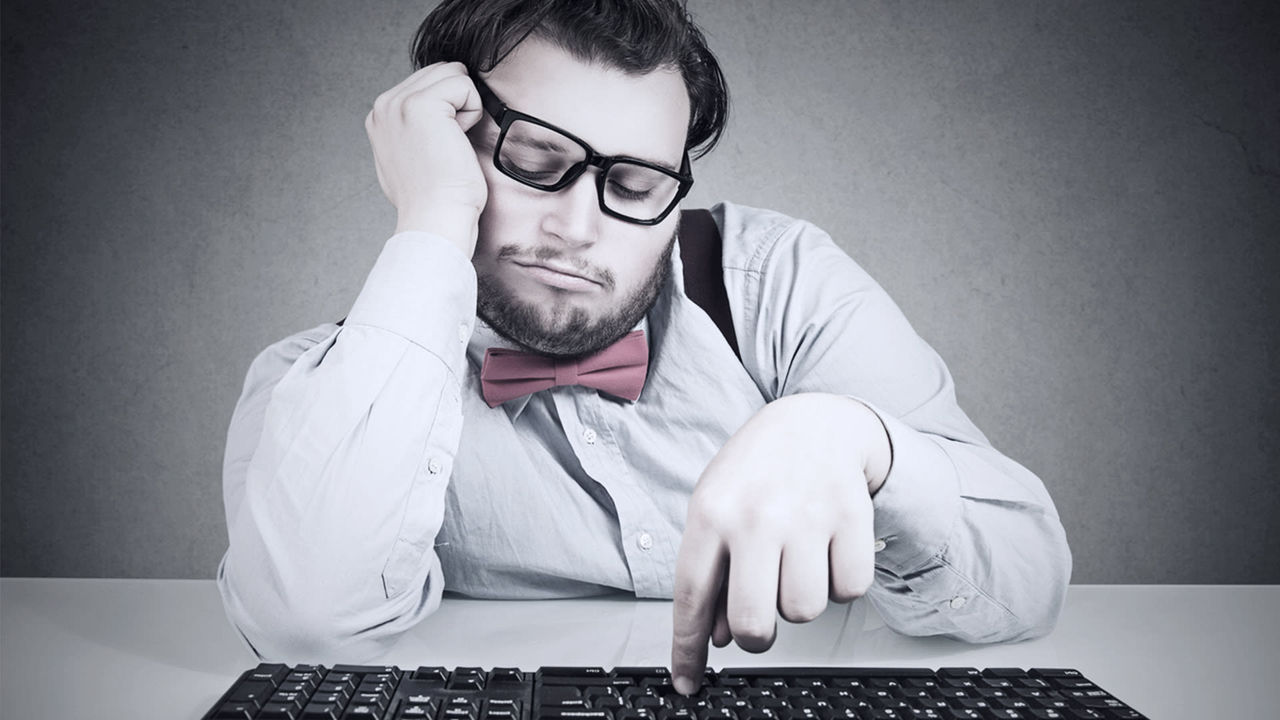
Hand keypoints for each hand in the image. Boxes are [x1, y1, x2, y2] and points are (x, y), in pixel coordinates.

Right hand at [365, 61, 487, 255]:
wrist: (435, 219)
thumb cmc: (432, 199)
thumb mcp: (410, 158)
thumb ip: (411, 129)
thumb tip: (435, 117)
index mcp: (380, 116)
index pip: (428, 82)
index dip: (448, 110)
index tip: (440, 147)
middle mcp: (384, 105)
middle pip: (441, 71)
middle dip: (457, 104)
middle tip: (449, 145)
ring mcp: (399, 102)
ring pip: (454, 74)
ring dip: (465, 107)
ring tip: (453, 142)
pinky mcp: (421, 104)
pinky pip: (465, 85)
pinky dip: (473, 112)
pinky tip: (459, 141)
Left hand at [670, 393, 890, 694]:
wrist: (816, 421)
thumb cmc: (758, 472)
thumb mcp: (718, 510)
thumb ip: (713, 572)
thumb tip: (718, 638)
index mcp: (712, 513)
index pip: (692, 597)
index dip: (687, 649)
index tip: (686, 681)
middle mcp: (757, 516)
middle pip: (754, 623)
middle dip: (756, 636)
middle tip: (760, 616)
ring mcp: (806, 516)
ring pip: (803, 611)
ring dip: (800, 600)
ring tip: (795, 561)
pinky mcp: (851, 517)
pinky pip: (849, 590)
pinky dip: (841, 582)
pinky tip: (827, 550)